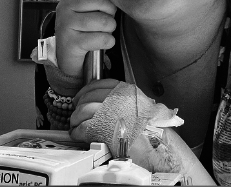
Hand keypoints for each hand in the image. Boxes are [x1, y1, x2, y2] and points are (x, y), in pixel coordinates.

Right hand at [50, 0, 116, 92]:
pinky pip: (101, 38)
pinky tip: (101, 43)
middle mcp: (64, 5)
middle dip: (111, 12)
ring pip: (103, 21)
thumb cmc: (87, 31)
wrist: (71, 59)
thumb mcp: (91, 10)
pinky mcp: (69, 42)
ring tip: (103, 32)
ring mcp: (65, 23)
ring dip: (109, 30)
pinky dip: (107, 42)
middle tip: (106, 19)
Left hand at [69, 80, 196, 177]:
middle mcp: (116, 99)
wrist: (156, 146)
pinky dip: (77, 131)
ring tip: (74, 125)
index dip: (85, 91)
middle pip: (88, 98)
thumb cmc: (150, 130)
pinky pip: (83, 127)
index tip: (80, 97)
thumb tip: (103, 101)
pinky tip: (77, 134)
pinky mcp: (103, 129)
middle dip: (78, 107)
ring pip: (82, 111)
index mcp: (125, 91)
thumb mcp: (139, 106)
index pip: (98, 84)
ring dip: (75, 119)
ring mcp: (109, 113)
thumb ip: (122, 101)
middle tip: (75, 114)